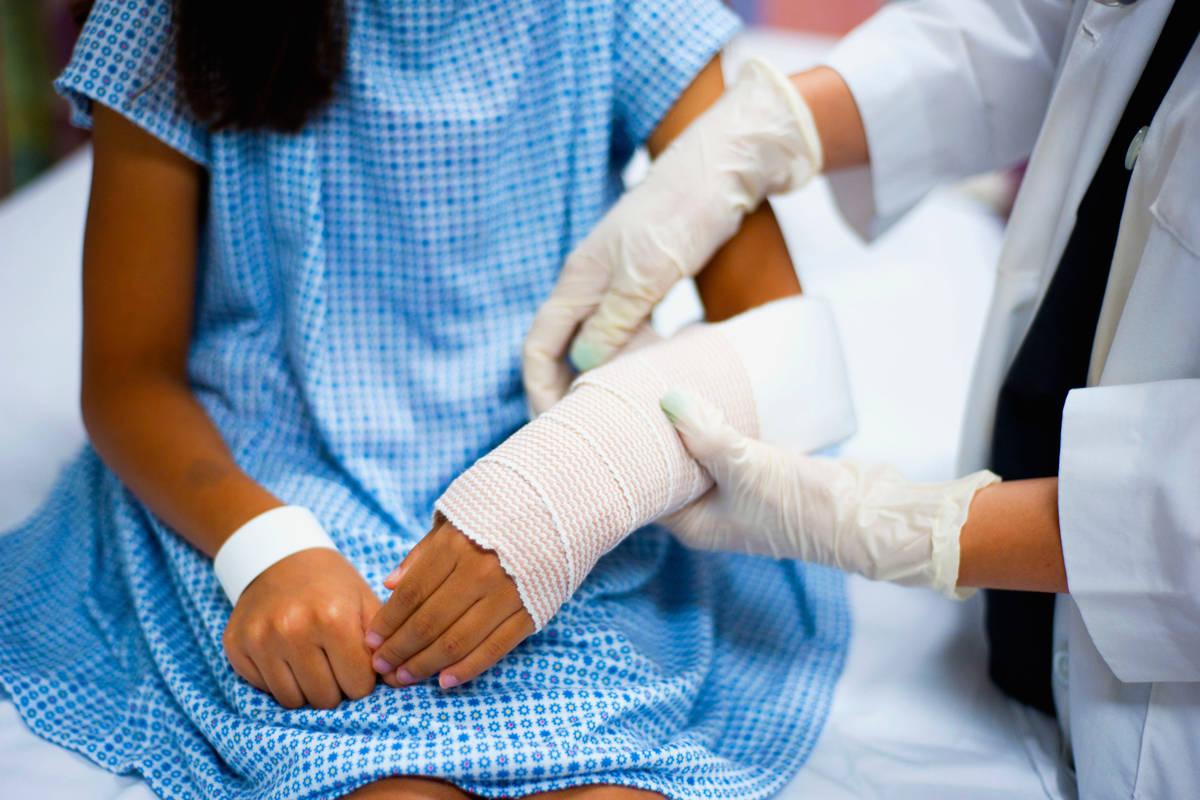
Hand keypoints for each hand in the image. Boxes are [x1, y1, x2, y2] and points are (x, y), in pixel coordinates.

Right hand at [222, 548, 381, 708]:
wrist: (279, 556)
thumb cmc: (331, 585)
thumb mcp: (365, 602)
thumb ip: (384, 642)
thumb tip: (399, 680)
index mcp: (333, 617)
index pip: (358, 686)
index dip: (363, 681)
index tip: (358, 666)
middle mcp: (293, 629)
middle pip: (325, 699)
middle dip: (336, 689)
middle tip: (334, 665)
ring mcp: (260, 638)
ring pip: (293, 701)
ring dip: (308, 690)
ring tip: (313, 664)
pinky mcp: (236, 645)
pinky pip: (265, 689)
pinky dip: (280, 682)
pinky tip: (287, 657)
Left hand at [365, 518, 534, 688]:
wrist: (559, 511)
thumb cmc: (497, 516)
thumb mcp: (455, 521)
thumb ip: (422, 554)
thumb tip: (389, 586)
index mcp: (457, 544)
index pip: (412, 593)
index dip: (388, 621)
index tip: (371, 640)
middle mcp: (481, 570)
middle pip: (429, 621)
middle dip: (400, 649)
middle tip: (381, 667)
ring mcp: (509, 593)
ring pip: (457, 640)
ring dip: (426, 664)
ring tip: (404, 677)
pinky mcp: (532, 611)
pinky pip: (495, 648)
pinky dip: (467, 668)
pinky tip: (445, 681)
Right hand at [522, 58, 821, 414]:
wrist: (724, 166)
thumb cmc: (684, 211)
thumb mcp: (649, 272)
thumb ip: (615, 319)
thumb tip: (585, 364)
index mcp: (579, 279)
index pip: (539, 347)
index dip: (540, 390)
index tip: (557, 426)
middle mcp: (590, 283)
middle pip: (562, 349)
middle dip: (568, 391)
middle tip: (589, 430)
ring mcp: (616, 282)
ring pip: (595, 342)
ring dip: (602, 376)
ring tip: (621, 410)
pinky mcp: (645, 281)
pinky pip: (625, 330)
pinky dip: (630, 356)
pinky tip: (651, 372)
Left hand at [660, 387, 998, 598]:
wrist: (867, 515)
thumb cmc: (803, 506)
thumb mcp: (747, 467)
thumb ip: (707, 434)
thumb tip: (668, 398)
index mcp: (693, 525)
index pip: (642, 488)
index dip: (628, 453)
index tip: (614, 412)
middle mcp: (707, 512)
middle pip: (666, 467)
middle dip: (654, 431)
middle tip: (636, 386)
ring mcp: (733, 494)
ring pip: (696, 452)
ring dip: (686, 422)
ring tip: (666, 379)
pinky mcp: (758, 474)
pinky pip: (724, 443)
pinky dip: (716, 421)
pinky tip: (710, 389)